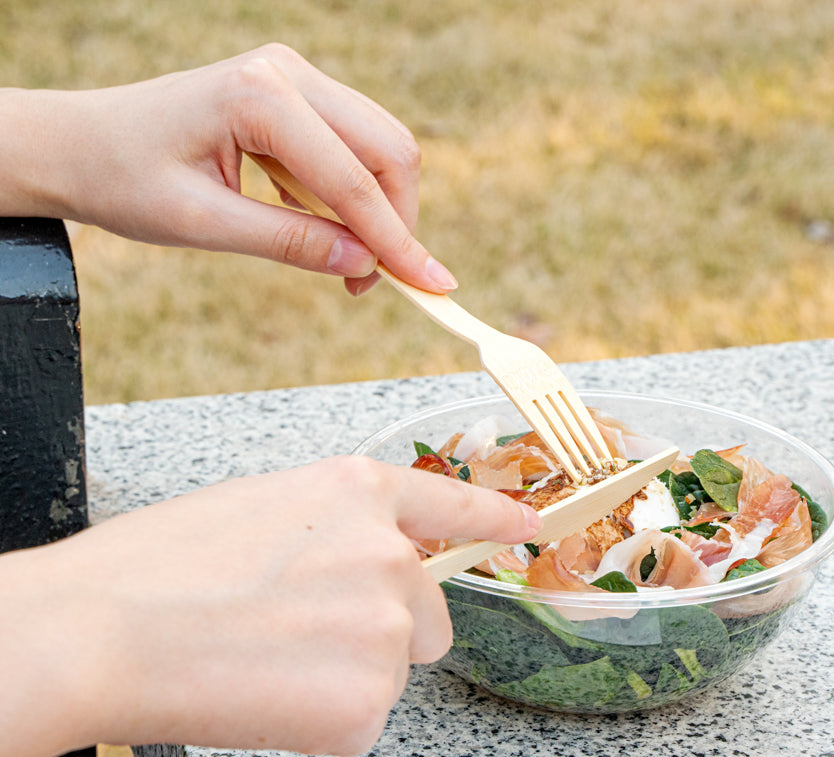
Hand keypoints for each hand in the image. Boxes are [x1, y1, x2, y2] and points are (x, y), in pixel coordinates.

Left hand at [0, 44, 456, 295]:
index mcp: (259, 97)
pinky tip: (326, 228)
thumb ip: (289, 242)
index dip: (398, 242)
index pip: (353, 181)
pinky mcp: (294, 95)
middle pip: (387, 150)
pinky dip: (355, 195)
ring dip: (380, 210)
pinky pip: (352, 146)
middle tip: (377, 284)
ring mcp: (293, 78)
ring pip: (379, 146)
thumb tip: (364, 266)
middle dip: (397, 222)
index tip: (434, 288)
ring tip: (348, 264)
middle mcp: (286, 74)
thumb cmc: (126, 179)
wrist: (81, 144)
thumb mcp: (203, 225)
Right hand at [0, 457, 540, 756]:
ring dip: (341, 678)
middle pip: (426, 618)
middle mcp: (390, 554)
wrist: (100, 632)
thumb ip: (334, 529)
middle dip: (382, 634)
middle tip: (297, 638)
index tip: (529, 527)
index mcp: (357, 492)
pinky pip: (360, 721)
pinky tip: (262, 699)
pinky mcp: (367, 702)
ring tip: (261, 662)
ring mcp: (386, 628)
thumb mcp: (260, 509)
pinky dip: (318, 723)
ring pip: (388, 672)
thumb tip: (367, 563)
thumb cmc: (157, 568)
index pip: (449, 503)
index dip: (493, 516)